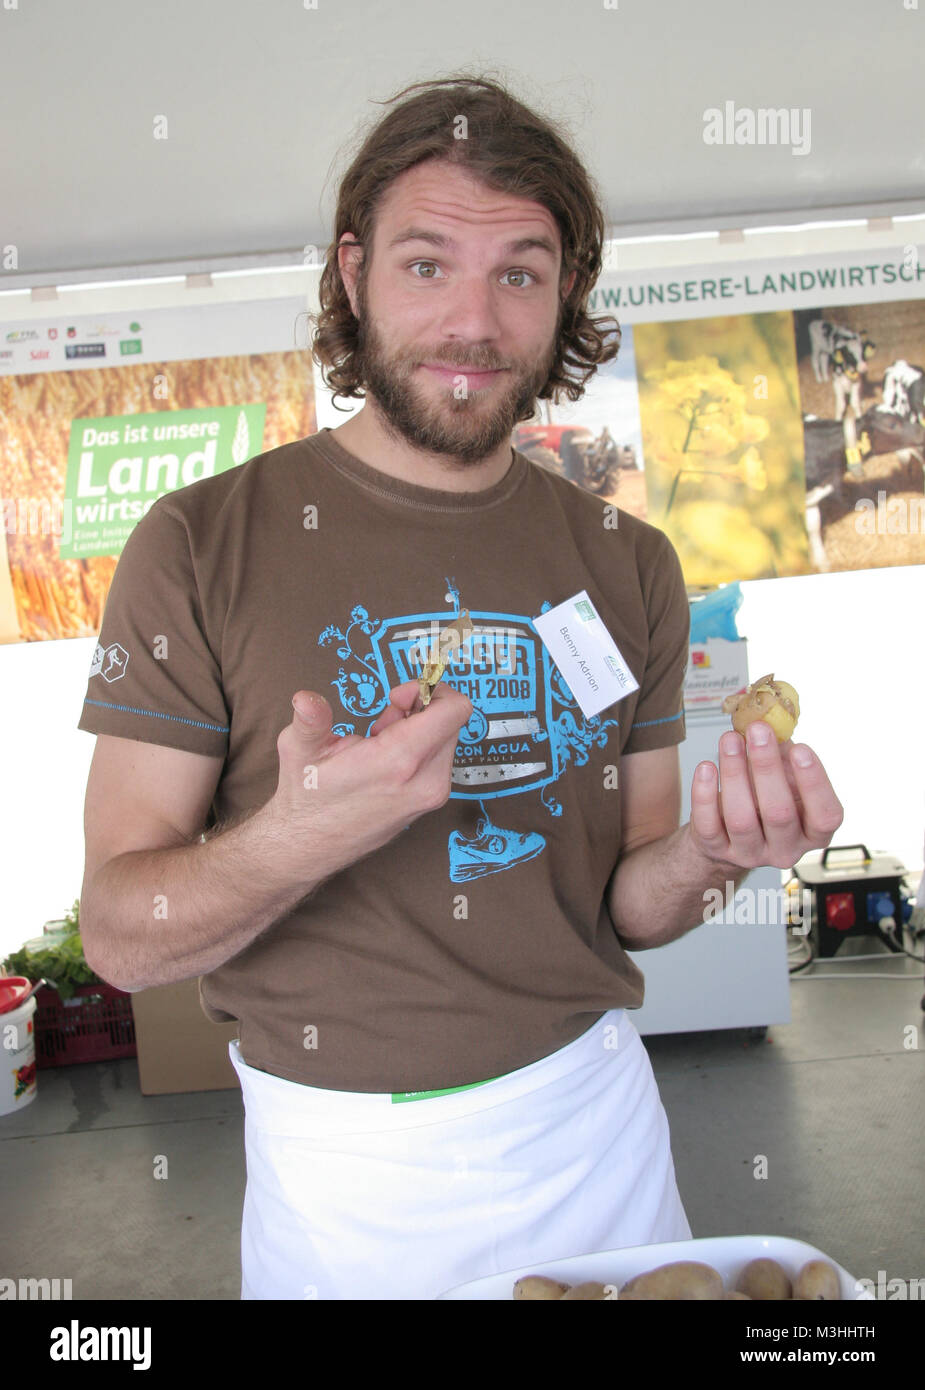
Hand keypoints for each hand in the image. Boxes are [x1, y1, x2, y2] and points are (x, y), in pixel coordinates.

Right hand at [271, 679, 472, 874]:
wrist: (311, 844)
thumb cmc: (308, 797)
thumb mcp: (299, 751)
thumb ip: (310, 720)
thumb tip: (305, 699)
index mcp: (399, 762)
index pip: (455, 710)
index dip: (431, 690)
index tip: (398, 696)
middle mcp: (427, 780)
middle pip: (451, 720)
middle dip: (419, 708)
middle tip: (382, 721)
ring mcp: (433, 794)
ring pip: (446, 738)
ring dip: (418, 728)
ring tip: (378, 742)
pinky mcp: (431, 800)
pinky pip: (440, 757)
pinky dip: (420, 746)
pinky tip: (386, 759)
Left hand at [689, 720, 843, 870]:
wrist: (727, 830)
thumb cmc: (764, 796)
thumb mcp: (783, 776)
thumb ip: (784, 751)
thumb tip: (774, 716)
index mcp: (813, 832)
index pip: (826, 816)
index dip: (814, 783)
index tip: (800, 747)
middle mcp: (786, 849)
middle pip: (779, 814)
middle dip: (767, 767)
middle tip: (758, 731)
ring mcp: (751, 854)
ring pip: (741, 819)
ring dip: (734, 773)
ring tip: (730, 739)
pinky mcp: (717, 850)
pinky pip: (709, 825)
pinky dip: (705, 794)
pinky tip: (706, 767)